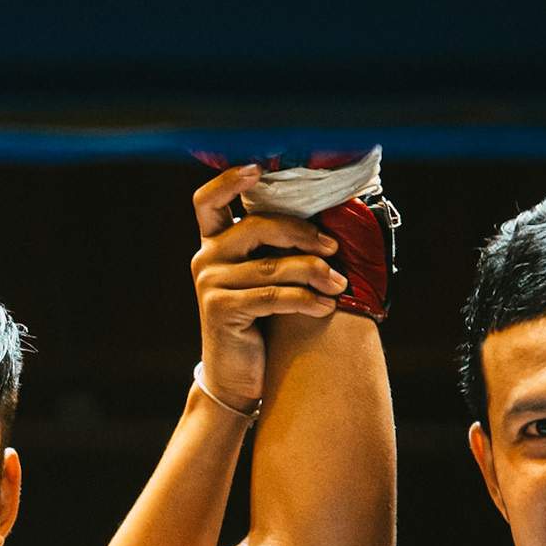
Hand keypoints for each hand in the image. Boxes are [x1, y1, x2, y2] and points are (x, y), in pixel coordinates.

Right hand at [191, 165, 348, 409]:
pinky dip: (305, 300)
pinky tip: (326, 306)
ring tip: (340, 284)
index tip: (257, 168)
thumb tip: (326, 224)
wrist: (235, 377)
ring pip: (272, 265)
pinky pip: (273, 296)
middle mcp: (205, 258)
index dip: (229, 180)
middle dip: (301, 232)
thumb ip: (274, 250)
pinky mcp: (221, 310)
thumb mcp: (262, 279)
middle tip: (333, 245)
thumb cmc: (258, 323)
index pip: (209, 200)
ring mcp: (210, 284)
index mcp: (214, 243)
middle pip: (257, 226)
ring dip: (314, 272)